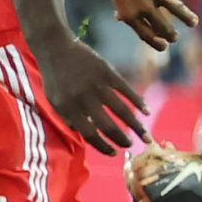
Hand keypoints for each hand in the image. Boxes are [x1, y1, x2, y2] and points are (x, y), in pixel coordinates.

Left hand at [29, 33, 149, 151]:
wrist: (55, 48)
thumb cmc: (55, 78)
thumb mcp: (54, 101)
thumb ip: (68, 118)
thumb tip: (86, 134)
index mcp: (68, 109)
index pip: (89, 134)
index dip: (102, 146)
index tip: (113, 153)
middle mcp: (83, 99)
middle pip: (107, 125)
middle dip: (121, 138)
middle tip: (131, 145)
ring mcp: (96, 85)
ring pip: (121, 110)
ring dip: (135, 125)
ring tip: (144, 136)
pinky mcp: (107, 72)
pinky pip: (126, 90)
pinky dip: (138, 101)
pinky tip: (146, 111)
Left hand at [98, 0, 199, 51]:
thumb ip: (122, 7)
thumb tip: (120, 17)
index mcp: (129, 14)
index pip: (145, 34)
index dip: (155, 42)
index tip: (163, 46)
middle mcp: (145, 8)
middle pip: (163, 27)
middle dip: (171, 34)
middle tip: (175, 37)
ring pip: (178, 11)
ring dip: (188, 18)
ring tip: (194, 23)